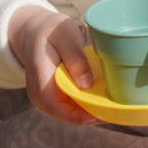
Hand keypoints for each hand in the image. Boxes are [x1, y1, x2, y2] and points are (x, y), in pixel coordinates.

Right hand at [8, 4, 100, 124]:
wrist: (34, 32)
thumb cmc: (51, 31)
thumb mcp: (65, 35)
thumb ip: (75, 58)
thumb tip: (87, 84)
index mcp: (40, 77)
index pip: (56, 107)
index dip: (79, 116)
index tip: (102, 113)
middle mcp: (38, 93)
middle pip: (64, 115)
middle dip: (88, 116)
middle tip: (113, 110)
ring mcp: (42, 97)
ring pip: (67, 114)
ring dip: (87, 112)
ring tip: (109, 105)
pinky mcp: (49, 97)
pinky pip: (67, 108)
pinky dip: (83, 106)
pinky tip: (97, 99)